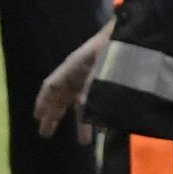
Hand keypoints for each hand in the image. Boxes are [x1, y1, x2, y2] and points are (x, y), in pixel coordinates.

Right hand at [33, 17, 115, 138]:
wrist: (136, 31)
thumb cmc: (116, 46)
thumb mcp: (102, 68)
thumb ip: (92, 90)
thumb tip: (86, 113)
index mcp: (73, 67)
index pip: (52, 86)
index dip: (43, 102)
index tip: (36, 118)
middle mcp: (80, 72)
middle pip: (63, 96)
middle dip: (55, 115)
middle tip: (45, 134)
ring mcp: (94, 75)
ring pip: (82, 101)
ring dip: (82, 121)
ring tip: (83, 142)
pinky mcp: (109, 79)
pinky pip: (98, 100)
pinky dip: (99, 115)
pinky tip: (104, 129)